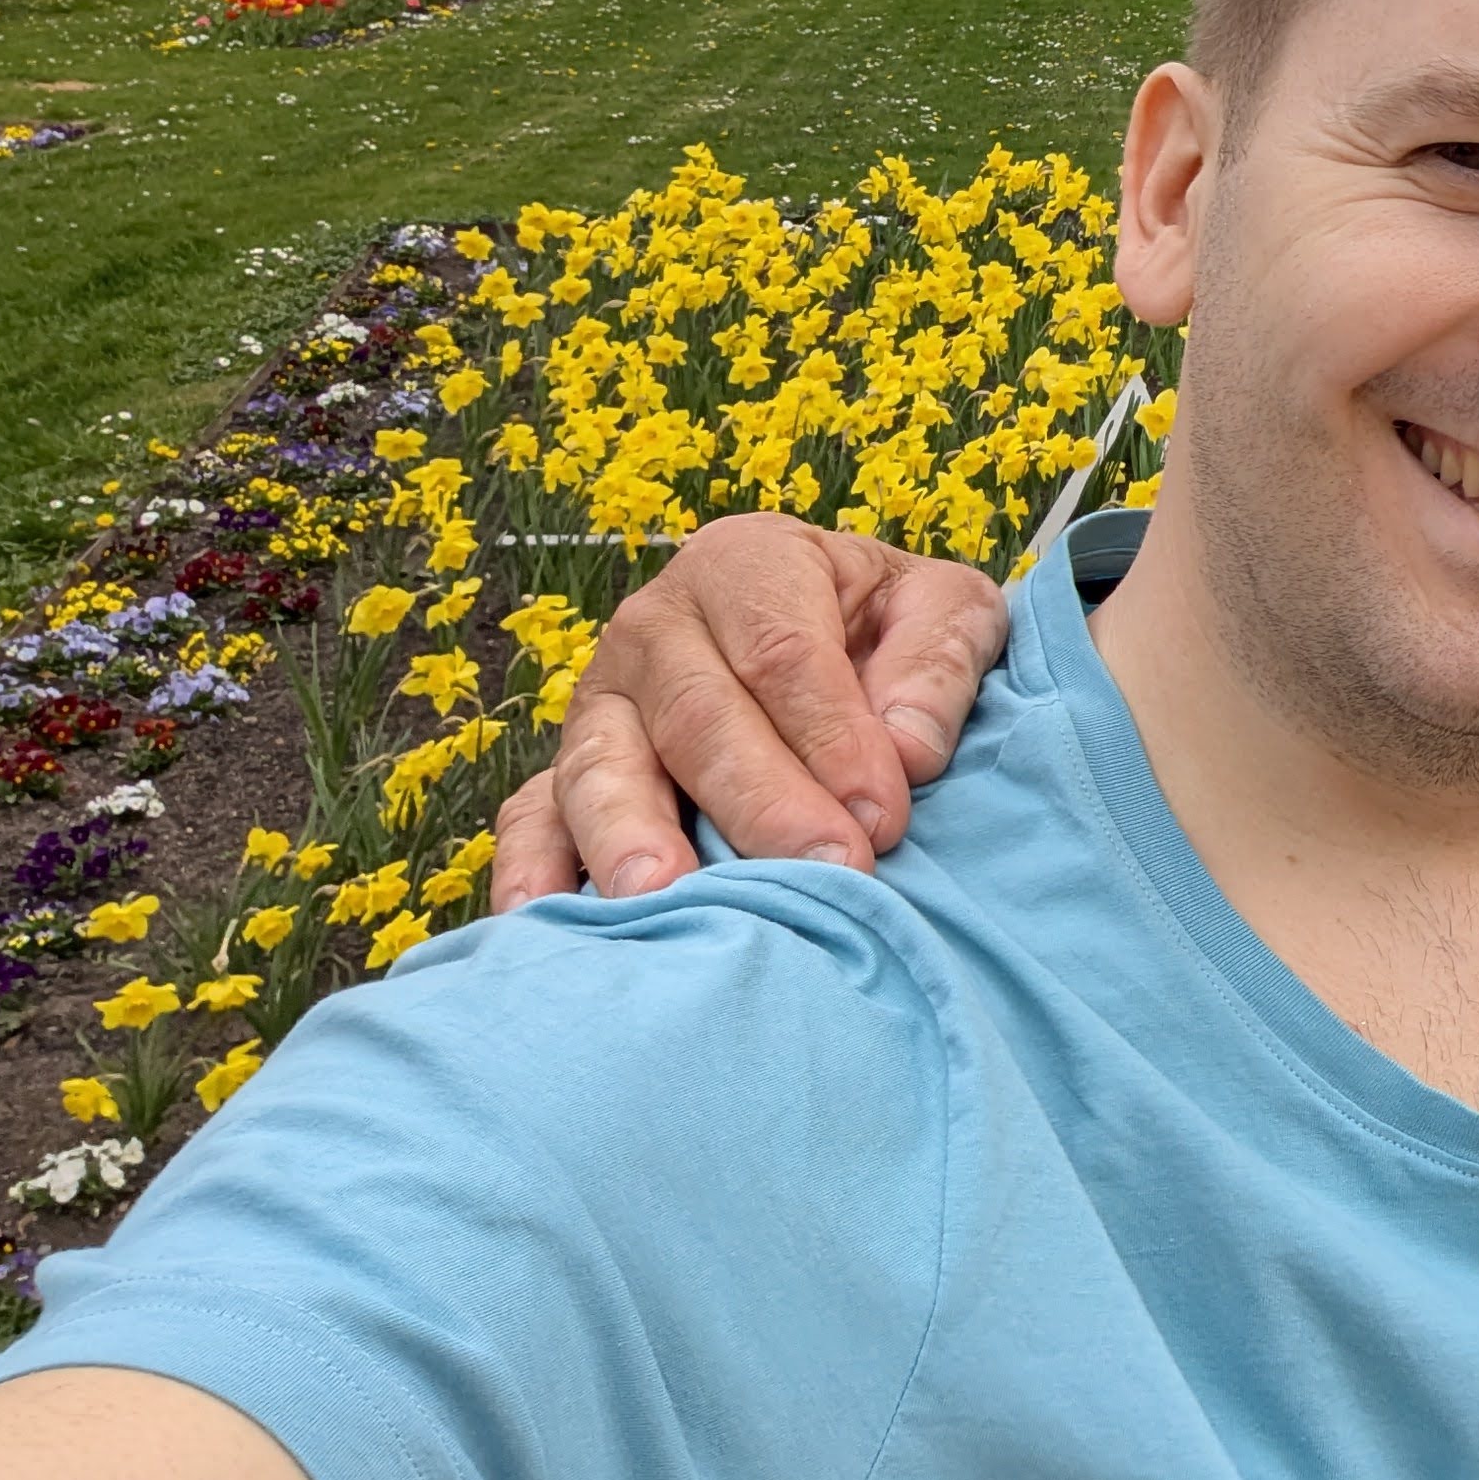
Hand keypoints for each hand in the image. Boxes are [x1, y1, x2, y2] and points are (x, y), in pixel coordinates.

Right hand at [486, 514, 1008, 908]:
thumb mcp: (947, 610)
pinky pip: (531, 815)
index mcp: (747, 564)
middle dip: (760, 803)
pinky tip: (544, 915)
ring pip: (602, 766)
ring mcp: (599, 701)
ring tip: (660, 896)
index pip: (782, 653)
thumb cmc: (891, 628)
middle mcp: (656, 625)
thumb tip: (907, 754)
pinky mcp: (566, 772)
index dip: (831, 737)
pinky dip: (533, 865)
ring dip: (628, 835)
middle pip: (697, 717)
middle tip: (821, 874)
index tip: (882, 818)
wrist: (839, 635)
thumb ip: (937, 662)